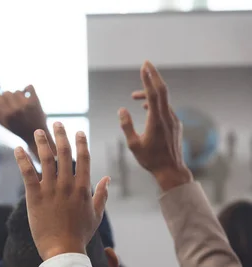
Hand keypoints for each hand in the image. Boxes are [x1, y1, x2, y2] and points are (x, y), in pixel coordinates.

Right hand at [0, 85, 53, 158]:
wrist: (36, 134)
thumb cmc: (18, 129)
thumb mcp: (3, 122)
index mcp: (6, 115)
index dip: (0, 99)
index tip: (5, 104)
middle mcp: (15, 110)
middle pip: (7, 92)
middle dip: (8, 96)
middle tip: (12, 102)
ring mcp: (26, 105)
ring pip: (17, 90)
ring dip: (18, 94)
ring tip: (20, 101)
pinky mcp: (35, 101)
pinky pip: (29, 87)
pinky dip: (27, 89)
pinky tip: (27, 94)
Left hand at [14, 123, 109, 260]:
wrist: (63, 250)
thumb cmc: (80, 235)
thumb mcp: (96, 214)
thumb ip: (102, 195)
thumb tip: (107, 178)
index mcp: (83, 188)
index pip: (83, 159)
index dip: (80, 143)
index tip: (78, 132)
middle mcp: (67, 185)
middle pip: (64, 153)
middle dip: (61, 135)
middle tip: (57, 123)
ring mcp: (51, 190)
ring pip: (46, 159)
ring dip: (42, 142)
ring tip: (38, 131)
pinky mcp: (35, 196)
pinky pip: (27, 173)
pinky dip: (22, 159)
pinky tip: (18, 149)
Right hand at [118, 61, 192, 190]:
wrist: (172, 170)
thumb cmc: (150, 160)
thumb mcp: (133, 144)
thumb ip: (126, 125)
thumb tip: (121, 110)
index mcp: (157, 121)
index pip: (153, 94)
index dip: (148, 78)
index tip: (144, 66)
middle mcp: (167, 117)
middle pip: (162, 90)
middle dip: (154, 76)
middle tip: (146, 64)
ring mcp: (174, 120)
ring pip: (163, 100)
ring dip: (150, 94)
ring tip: (135, 96)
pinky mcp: (175, 124)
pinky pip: (166, 108)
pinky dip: (156, 103)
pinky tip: (146, 107)